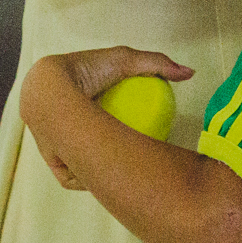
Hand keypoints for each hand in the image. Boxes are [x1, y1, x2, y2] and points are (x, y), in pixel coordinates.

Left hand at [22, 46, 193, 190]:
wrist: (51, 89)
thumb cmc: (85, 71)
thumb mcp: (124, 61)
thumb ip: (157, 64)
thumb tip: (190, 73)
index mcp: (81, 108)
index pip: (104, 127)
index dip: (122, 134)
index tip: (144, 140)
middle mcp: (69, 129)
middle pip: (96, 150)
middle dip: (114, 157)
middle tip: (140, 158)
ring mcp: (59, 149)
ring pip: (86, 166)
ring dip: (101, 170)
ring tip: (129, 173)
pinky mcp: (55, 166)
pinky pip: (79, 179)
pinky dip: (92, 180)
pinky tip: (109, 181)